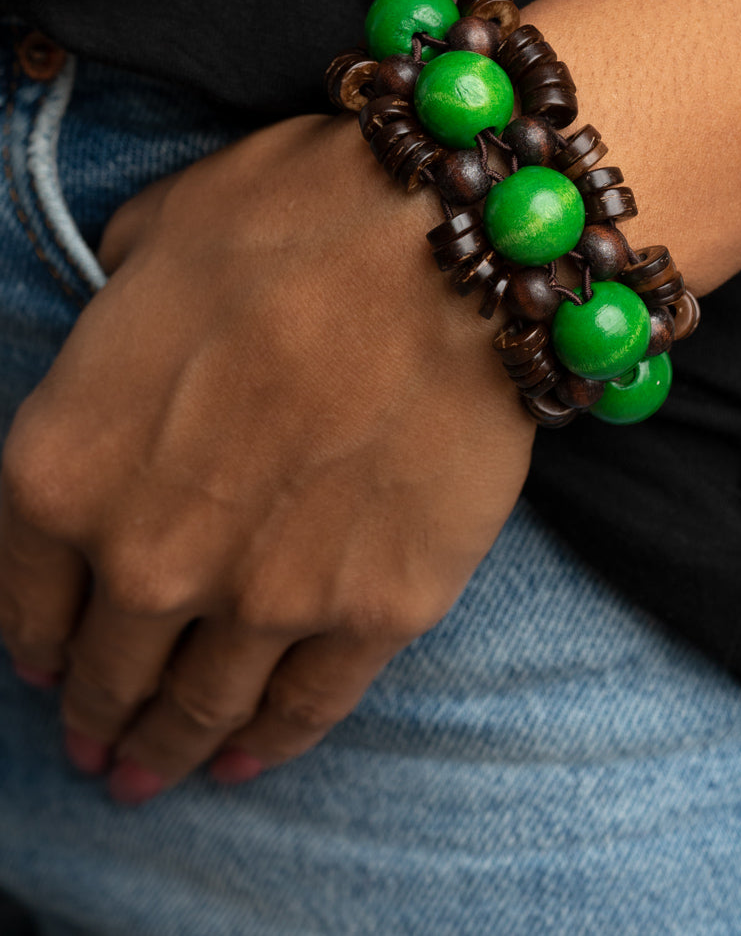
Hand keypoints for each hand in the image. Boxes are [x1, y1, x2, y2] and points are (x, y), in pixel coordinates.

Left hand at [0, 114, 534, 802]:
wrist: (451, 238)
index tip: (49, 660)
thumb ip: (114, 327)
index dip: (36, 637)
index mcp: (66, 466)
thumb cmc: (297, 214)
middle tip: (97, 744)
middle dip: (96, 713)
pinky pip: (308, 708)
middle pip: (107, 670)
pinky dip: (270, 744)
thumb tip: (130, 350)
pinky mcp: (378, 611)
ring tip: (153, 773)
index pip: (24, 596)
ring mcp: (267, 598)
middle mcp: (149, 558)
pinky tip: (247, 760)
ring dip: (167, 750)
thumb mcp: (154, 240)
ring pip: (199, 710)